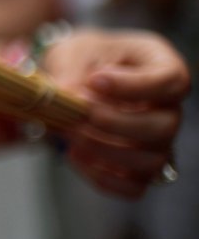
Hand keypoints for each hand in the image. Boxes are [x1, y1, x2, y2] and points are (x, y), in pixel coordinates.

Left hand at [43, 28, 189, 198]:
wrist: (70, 78)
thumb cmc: (82, 58)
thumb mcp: (74, 51)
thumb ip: (71, 70)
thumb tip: (65, 94)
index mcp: (161, 67)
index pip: (172, 81)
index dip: (135, 85)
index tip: (95, 79)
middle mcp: (167, 108)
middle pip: (163, 127)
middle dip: (115, 123)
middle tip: (78, 112)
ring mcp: (156, 141)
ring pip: (151, 161)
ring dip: (105, 151)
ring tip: (70, 133)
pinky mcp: (137, 168)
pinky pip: (133, 187)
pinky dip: (103, 177)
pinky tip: (74, 155)